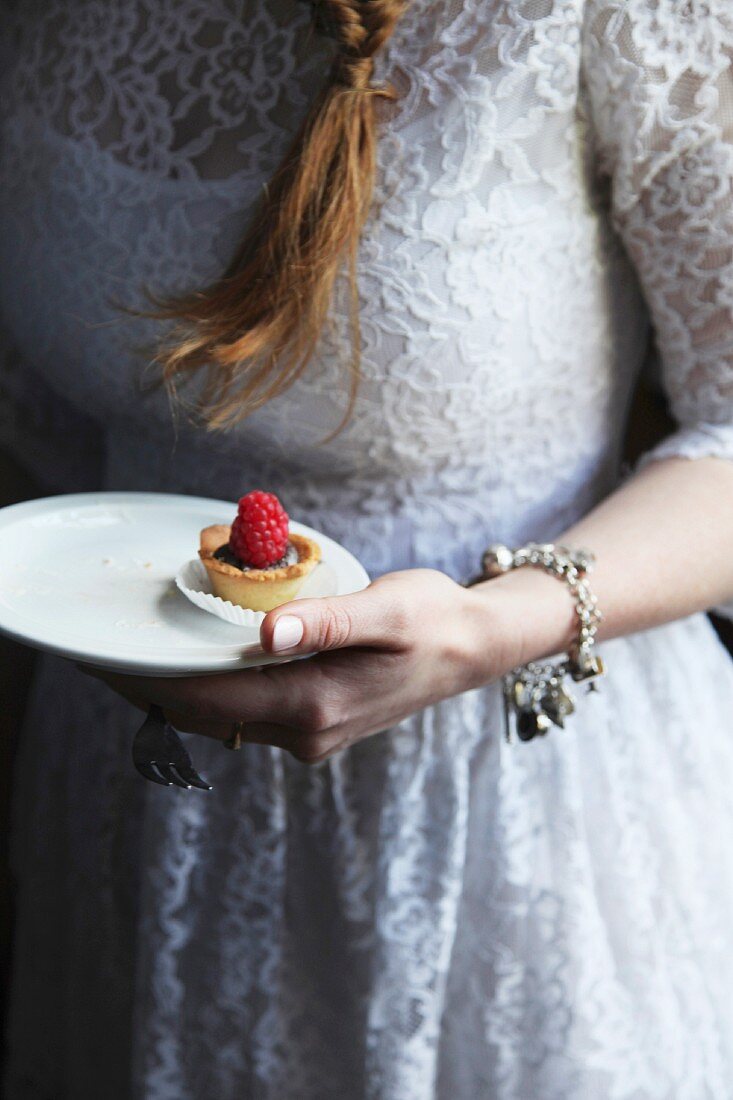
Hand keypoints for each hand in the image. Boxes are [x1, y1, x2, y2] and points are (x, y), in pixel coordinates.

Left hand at [83, 569, 515, 763]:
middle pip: (206, 714)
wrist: (472, 648)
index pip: (210, 697)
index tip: (103, 658)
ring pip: (222, 719)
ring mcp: (311, 734)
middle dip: (150, 688)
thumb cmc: (433, 619)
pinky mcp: (316, 724)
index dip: (150, 679)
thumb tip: (268, 634)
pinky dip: (209, 694)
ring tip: (132, 659)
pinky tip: (192, 666)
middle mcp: (307, 731)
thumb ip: (327, 622)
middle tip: (99, 653)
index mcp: (316, 704)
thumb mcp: (387, 611)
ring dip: (176, 693)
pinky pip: (245, 714)